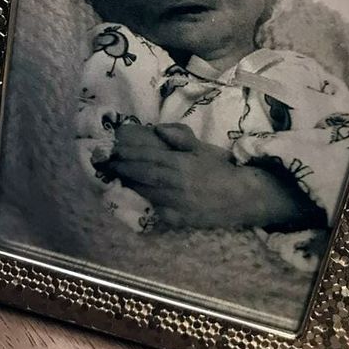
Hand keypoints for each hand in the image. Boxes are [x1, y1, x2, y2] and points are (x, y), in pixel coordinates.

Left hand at [109, 123, 321, 228]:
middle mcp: (176, 183)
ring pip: (147, 191)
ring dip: (130, 183)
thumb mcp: (204, 148)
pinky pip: (157, 209)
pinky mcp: (179, 219)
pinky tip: (136, 196)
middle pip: (143, 174)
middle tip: (106, 161)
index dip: (129, 153)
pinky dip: (146, 201)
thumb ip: (181, 137)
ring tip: (116, 175)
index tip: (114, 148)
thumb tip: (157, 129)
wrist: (242, 197)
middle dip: (123, 167)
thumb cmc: (222, 169)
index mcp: (181, 163)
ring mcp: (176, 203)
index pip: (148, 156)